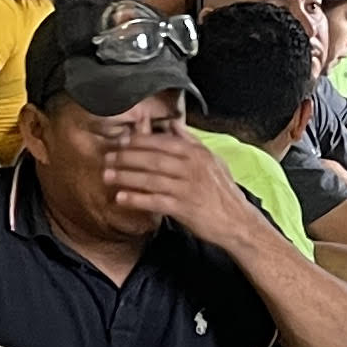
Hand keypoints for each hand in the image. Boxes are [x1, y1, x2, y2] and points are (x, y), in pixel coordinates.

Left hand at [96, 131, 257, 243]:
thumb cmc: (224, 193)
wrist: (239, 223)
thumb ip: (191, 141)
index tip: (121, 142)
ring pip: (150, 178)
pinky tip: (121, 198)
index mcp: (196, 154)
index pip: (161, 142)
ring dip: (126, 176)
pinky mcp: (184, 209)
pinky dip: (136, 199)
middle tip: (107, 157)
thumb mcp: (212, 160)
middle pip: (151, 158)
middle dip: (126, 157)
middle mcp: (191, 168)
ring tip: (108, 176)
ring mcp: (187, 188)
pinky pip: (154, 201)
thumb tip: (174, 124)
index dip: (138, 141)